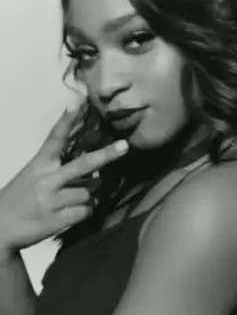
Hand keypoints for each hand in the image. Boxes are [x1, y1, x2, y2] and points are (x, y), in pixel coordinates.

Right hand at [0, 104, 128, 253]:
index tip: (76, 106)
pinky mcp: (58, 220)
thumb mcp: (33, 176)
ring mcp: (53, 200)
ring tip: (70, 199)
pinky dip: (84, 211)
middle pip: (84, 165)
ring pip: (90, 191)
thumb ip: (61, 170)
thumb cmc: (21, 199)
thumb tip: (97, 173)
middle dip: (107, 155)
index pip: (54, 140)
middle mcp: (46, 180)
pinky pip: (87, 210)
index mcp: (38, 165)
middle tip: (125, 146)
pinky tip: (69, 212)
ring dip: (89, 195)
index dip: (65, 122)